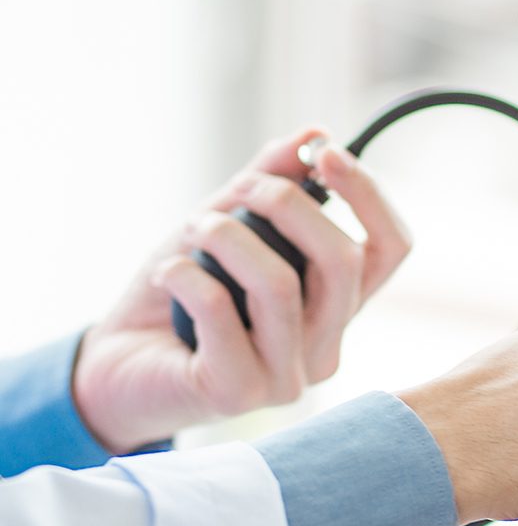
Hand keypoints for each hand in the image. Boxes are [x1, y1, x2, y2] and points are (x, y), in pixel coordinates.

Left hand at [73, 129, 410, 451]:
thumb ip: (270, 184)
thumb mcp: (226, 225)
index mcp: (336, 308)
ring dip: (227, 236)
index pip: (391, 250)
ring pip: (282, 287)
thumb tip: (313, 133)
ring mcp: (288, 378)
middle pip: (345, 262)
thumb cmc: (178, 297)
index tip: (324, 153)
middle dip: (289, 204)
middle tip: (242, 187)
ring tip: (194, 228)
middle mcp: (324, 347)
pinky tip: (167, 271)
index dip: (369, 195)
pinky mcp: (238, 392)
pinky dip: (186, 274)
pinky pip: (220, 312)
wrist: (118, 365)